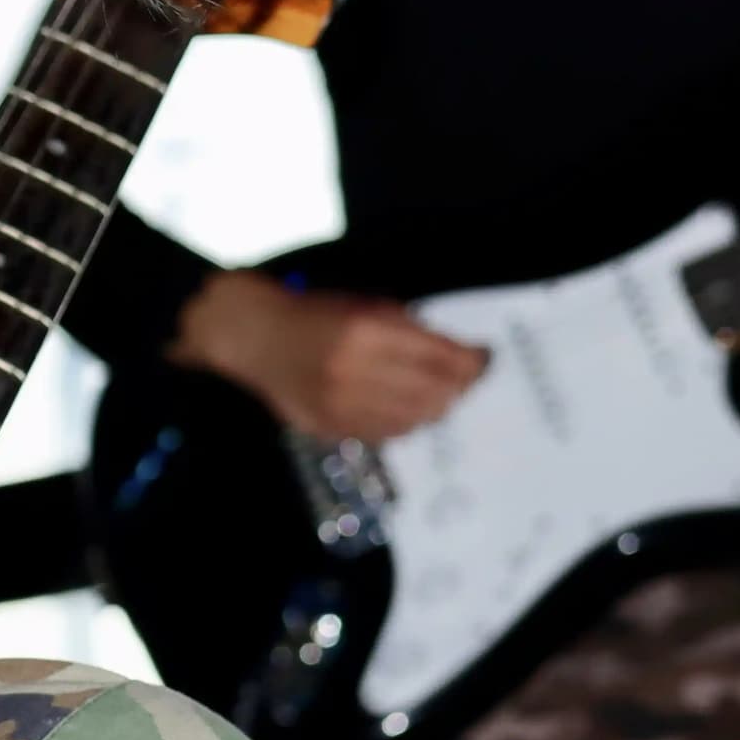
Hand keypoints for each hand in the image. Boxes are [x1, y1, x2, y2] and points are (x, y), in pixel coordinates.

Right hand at [175, 272, 488, 444]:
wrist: (256, 338)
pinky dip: (406, 422)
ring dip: (433, 406)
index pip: (440, 357)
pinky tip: (403, 407)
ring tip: (434, 393)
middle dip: (457, 386)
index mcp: (366, 330)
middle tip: (463, 378)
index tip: (483, 359)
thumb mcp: (366, 305)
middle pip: (435, 393)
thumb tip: (463, 358)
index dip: (471, 361)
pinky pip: (389, 434)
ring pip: (416, 419)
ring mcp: (341, 405)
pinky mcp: (332, 428)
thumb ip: (412, 331)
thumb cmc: (316, 313)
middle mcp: (355, 370)